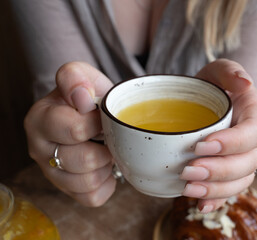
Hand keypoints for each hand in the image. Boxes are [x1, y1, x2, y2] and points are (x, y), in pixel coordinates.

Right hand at [24, 62, 115, 205]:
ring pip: (89, 182)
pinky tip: (104, 166)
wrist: (90, 113)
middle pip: (84, 160)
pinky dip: (107, 183)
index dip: (99, 125)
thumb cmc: (86, 96)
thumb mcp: (80, 75)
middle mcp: (39, 149)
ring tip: (105, 149)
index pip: (76, 130)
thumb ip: (75, 77)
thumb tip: (81, 99)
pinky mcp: (66, 190)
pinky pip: (93, 197)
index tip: (103, 117)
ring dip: (106, 165)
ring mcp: (51, 173)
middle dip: (105, 147)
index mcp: (40, 120)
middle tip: (107, 136)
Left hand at [180, 59, 256, 212]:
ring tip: (188, 189)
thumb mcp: (219, 71)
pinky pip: (228, 191)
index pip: (253, 133)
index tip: (202, 145)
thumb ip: (230, 72)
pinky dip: (215, 201)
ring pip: (240, 182)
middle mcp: (253, 142)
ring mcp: (242, 159)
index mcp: (256, 116)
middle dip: (219, 171)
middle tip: (188, 170)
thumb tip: (245, 84)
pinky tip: (200, 206)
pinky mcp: (228, 172)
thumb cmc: (213, 85)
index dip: (232, 143)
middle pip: (248, 163)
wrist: (204, 102)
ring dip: (216, 190)